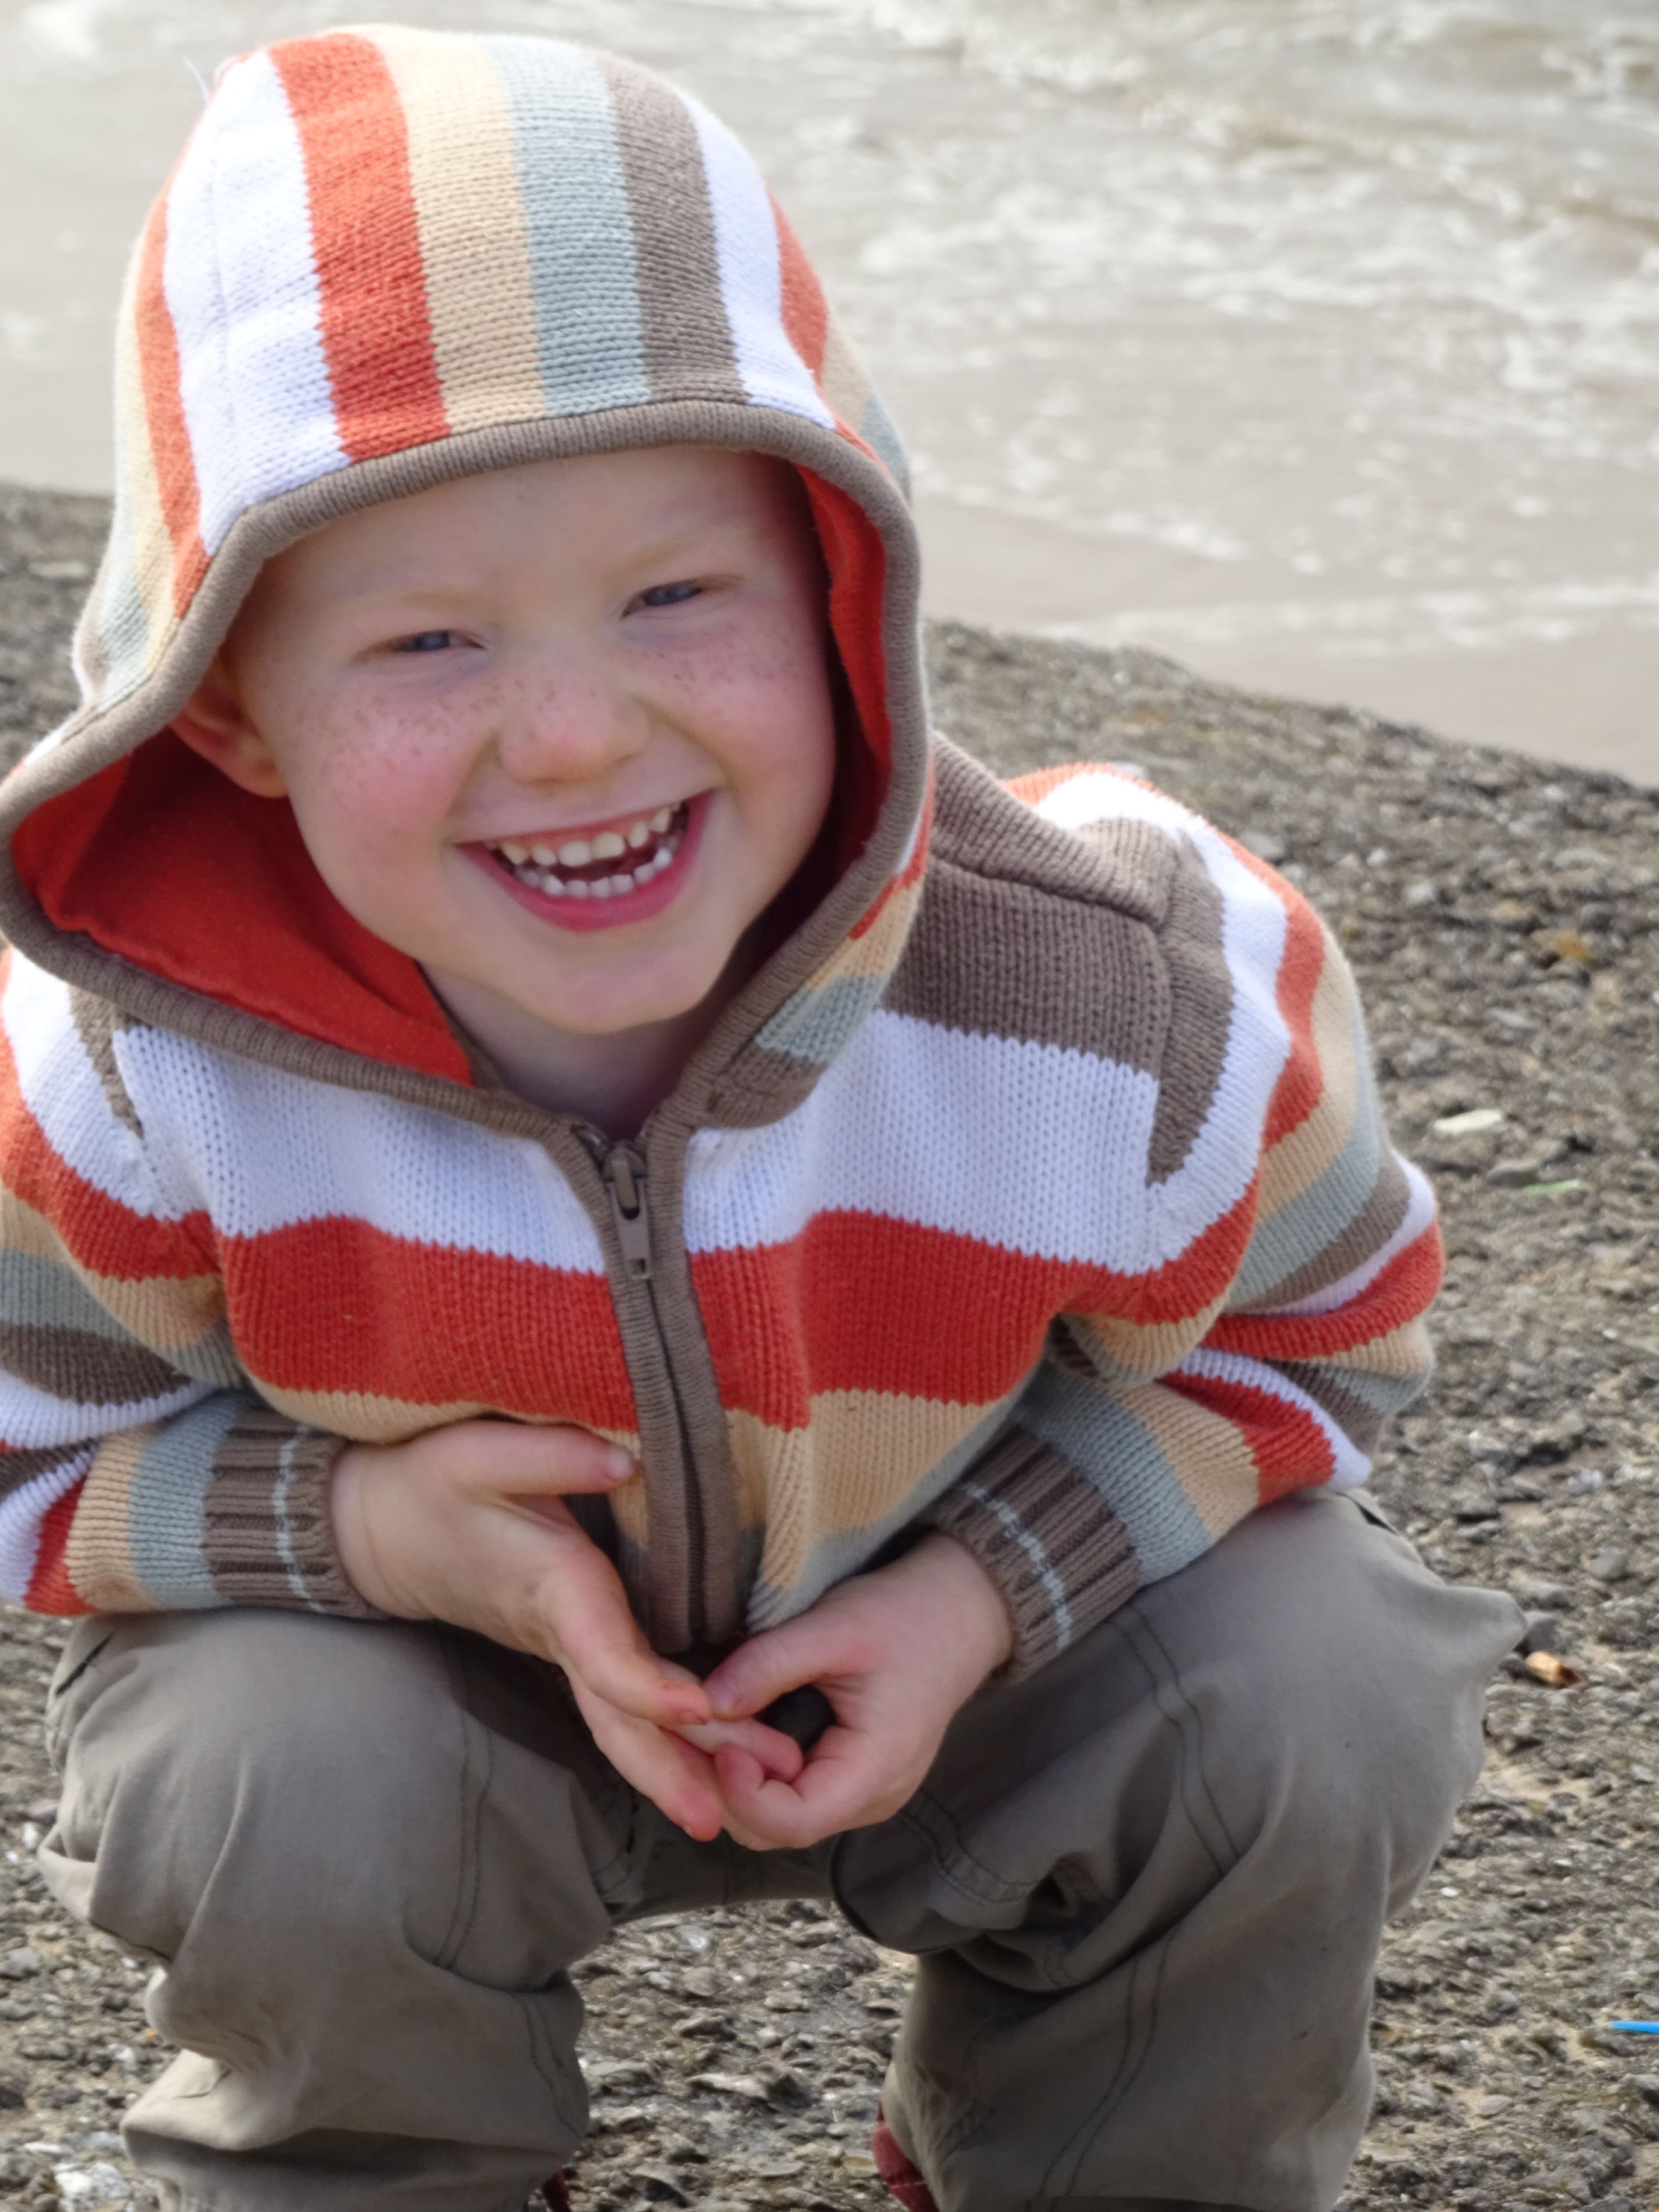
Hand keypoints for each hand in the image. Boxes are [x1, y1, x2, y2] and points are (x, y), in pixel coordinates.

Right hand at [331, 1420, 801, 1839]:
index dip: (648, 1685)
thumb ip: (549, 1455)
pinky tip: (727, 1747)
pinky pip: (625, 1699)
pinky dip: (674, 1731)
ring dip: (686, 1760)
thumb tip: (624, 1461)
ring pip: (625, 1720)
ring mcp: (568, 1646)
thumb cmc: (428, 1487)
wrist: (382, 1530)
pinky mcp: (574, 1641)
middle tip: (720, 1818)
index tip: (700, 1707)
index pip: (601, 1652)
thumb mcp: (475, 1454)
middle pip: (617, 1718)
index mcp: (552, 1588)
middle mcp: (564, 1632)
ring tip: (766, 1787)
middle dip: (668, 1769)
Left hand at [697, 1533, 1013, 1849]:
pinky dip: (753, 1770)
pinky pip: (791, 1792)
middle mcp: (868, 1798)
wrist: (958, 1609)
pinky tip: (728, 1730)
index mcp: (875, 1772)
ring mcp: (859, 1791)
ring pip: (777, 1816)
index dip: (743, 1793)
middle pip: (776, 1828)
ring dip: (733, 1781)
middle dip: (724, 1790)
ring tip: (699, 1731)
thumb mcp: (835, 1627)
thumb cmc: (905, 1615)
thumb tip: (705, 1703)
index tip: (717, 1740)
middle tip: (685, 1736)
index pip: (795, 1821)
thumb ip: (771, 1664)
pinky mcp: (847, 1773)